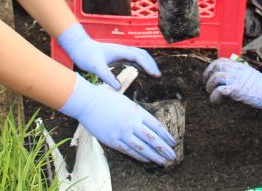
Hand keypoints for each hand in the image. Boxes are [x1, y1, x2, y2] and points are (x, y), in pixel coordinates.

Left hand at [57, 23, 160, 88]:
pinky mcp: (118, 56)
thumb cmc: (86, 55)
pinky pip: (133, 60)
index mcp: (119, 51)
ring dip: (147, 64)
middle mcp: (122, 50)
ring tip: (154, 75)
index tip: (155, 74)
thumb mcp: (95, 67)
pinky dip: (140, 65)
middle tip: (158, 76)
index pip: (138, 56)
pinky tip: (143, 72)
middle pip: (142, 55)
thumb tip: (118, 88)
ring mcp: (120, 52)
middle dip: (151, 64)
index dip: (148, 65)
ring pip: (139, 56)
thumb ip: (106, 76)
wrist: (78, 47)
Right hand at [60, 74, 176, 164]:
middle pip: (152, 139)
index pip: (156, 126)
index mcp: (136, 111)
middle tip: (173, 156)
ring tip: (163, 161)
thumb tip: (148, 125)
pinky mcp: (112, 140)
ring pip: (142, 147)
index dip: (166, 136)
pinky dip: (139, 156)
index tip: (173, 142)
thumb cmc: (106, 99)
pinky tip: (146, 160)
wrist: (87, 102)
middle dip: (164, 148)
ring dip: (154, 156)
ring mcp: (121, 132)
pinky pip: (128, 150)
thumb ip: (137, 113)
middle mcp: (131, 123)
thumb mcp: (126, 102)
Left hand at [203, 58, 261, 109]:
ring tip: (210, 92)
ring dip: (210, 85)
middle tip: (205, 82)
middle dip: (207, 74)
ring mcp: (236, 79)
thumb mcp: (251, 75)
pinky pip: (220, 91)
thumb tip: (232, 79)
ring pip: (216, 77)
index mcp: (240, 66)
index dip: (213, 66)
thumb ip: (241, 74)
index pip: (222, 60)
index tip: (210, 73)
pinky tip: (215, 100)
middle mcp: (237, 70)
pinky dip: (214, 96)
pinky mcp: (237, 89)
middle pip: (216, 66)